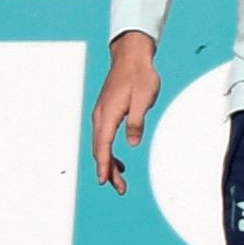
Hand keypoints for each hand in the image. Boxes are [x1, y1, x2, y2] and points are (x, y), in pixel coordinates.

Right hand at [92, 31, 160, 192]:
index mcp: (108, 113)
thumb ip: (137, 122)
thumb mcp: (144, 99)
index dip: (103, 165)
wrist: (131, 56)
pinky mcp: (107, 112)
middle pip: (99, 149)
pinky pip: (104, 137)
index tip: (104, 181)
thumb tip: (132, 143)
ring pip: (101, 145)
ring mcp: (102, 114)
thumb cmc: (140, 75)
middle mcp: (100, 115)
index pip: (103, 145)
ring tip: (120, 181)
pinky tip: (119, 162)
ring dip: (108, 163)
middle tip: (120, 188)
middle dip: (107, 170)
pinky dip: (109, 152)